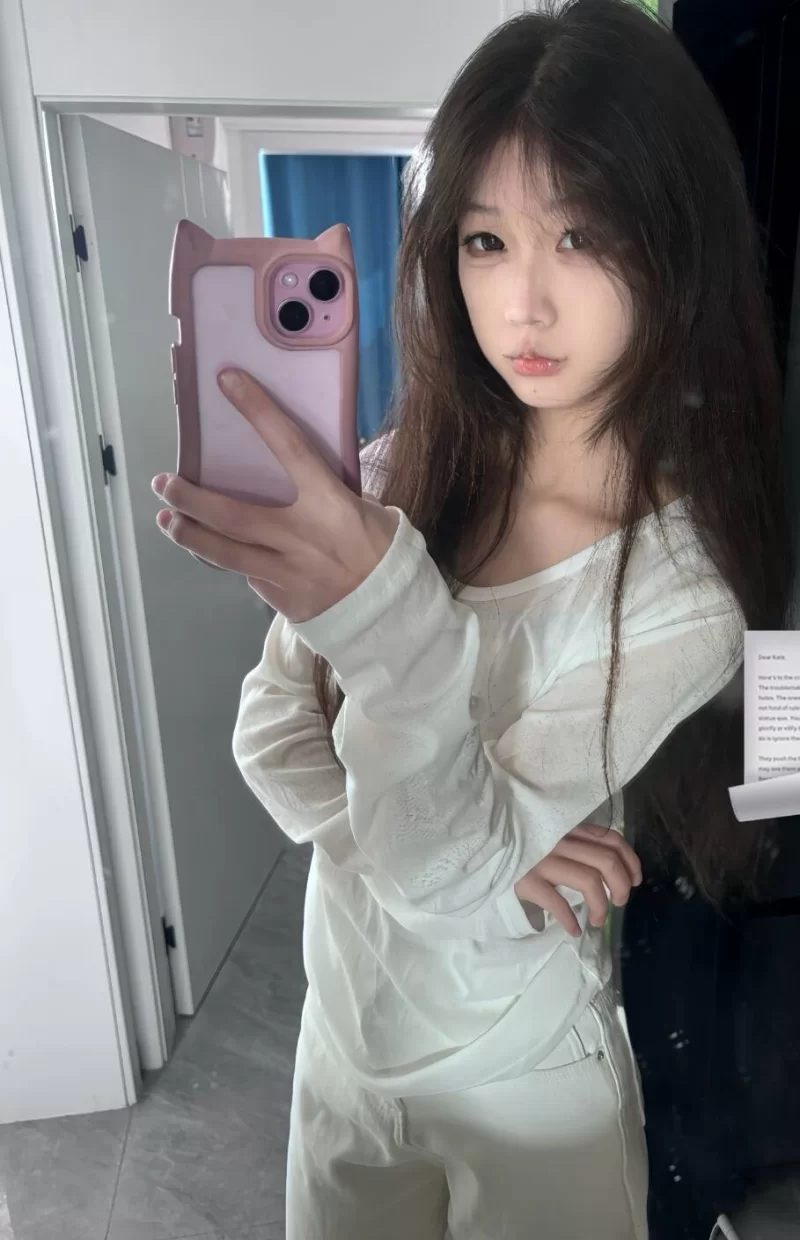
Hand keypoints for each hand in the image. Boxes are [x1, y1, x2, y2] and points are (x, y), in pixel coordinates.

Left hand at [151, 368, 398, 622]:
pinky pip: (248, 577)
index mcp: (329, 502)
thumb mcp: (369, 511)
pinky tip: (219, 552)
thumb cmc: (382, 554)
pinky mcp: (282, 599)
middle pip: (231, 514)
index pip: (287, 445)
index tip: (227, 381)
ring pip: (224, 552)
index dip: (257, 409)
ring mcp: (287, 571)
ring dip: (189, 535)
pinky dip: (231, 562)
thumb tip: (302, 472)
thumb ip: (331, 493)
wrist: (393, 615)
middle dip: (190, 498)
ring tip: (167, 522)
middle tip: (163, 484)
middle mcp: (300, 535)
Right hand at [514, 823, 642, 937]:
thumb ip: (578, 847)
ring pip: (590, 881)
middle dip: (621, 887)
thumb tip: (614, 870)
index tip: (635, 880)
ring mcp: (542, 860)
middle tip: (618, 903)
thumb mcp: (552, 841)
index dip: (630, 861)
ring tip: (597, 921)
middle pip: (606, 861)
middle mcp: (558, 841)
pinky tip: (574, 929)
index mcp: (568, 830)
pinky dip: (571, 920)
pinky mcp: (526, 880)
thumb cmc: (521, 853)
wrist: (483, 858)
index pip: (611, 839)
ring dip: (601, 907)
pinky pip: (558, 903)